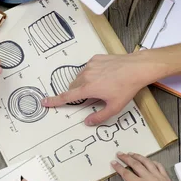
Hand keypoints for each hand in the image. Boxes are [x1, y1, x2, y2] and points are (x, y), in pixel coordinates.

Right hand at [42, 51, 157, 124]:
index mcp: (88, 89)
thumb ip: (99, 116)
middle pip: (73, 87)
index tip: (45, 102)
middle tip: (92, 97)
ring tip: (102, 85)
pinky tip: (105, 75)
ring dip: (84, 83)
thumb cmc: (126, 87)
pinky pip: (87, 68)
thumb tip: (87, 122)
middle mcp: (85, 76)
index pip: (66, 97)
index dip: (54, 101)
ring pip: (80, 77)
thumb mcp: (114, 107)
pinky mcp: (95, 58)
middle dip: (78, 94)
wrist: (136, 68)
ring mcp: (90, 65)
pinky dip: (91, 73)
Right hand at [111, 152, 180, 180]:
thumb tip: (127, 180)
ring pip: (147, 162)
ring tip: (132, 154)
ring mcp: (158, 176)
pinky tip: (148, 160)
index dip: (119, 167)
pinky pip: (159, 165)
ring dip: (138, 156)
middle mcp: (150, 178)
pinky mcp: (165, 177)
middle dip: (126, 158)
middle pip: (135, 164)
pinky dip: (152, 161)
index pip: (126, 174)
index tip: (114, 163)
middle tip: (120, 154)